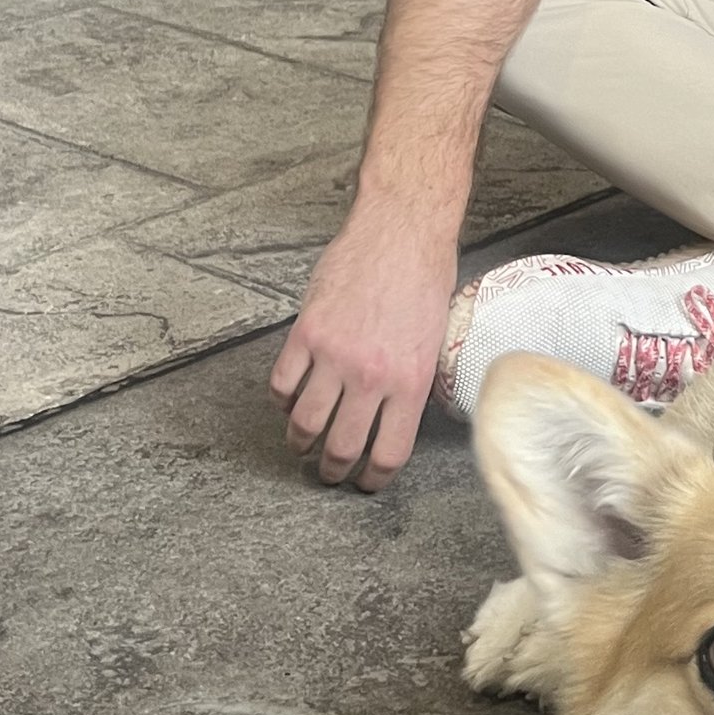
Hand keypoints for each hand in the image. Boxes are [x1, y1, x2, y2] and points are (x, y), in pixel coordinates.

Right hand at [270, 206, 459, 491]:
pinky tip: (289, 398)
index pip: (388, 453)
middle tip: (328, 472)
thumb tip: (395, 415)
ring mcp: (334, 355)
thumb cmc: (424, 279)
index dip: (373, 479)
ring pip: (304, 422)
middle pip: (340, 447)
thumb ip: (411, 382)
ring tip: (301, 442)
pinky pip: (282, 383)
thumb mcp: (432, 341)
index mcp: (410, 383)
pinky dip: (281, 398)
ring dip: (299, 441)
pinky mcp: (306, 332)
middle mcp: (371, 376)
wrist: (401, 232)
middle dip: (331, 470)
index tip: (366, 483)